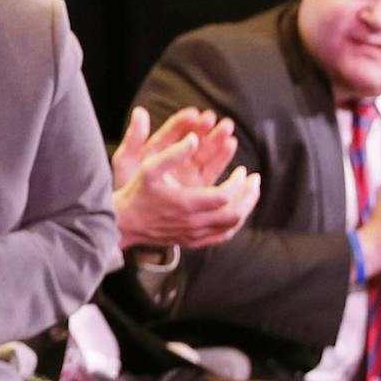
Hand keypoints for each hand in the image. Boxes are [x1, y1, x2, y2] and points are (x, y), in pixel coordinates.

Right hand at [112, 108, 260, 249]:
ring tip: (250, 193)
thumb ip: (173, 153)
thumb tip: (194, 139)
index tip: (242, 169)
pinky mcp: (193, 241)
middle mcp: (193, 222)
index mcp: (186, 203)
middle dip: (249, 196)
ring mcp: (194, 235)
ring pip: (231, 226)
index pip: (225, 196)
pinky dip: (234, 224)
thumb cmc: (137, 193)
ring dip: (245, 209)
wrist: (125, 223)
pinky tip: (236, 211)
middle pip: (234, 214)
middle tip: (255, 180)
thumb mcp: (150, 167)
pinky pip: (222, 236)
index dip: (238, 183)